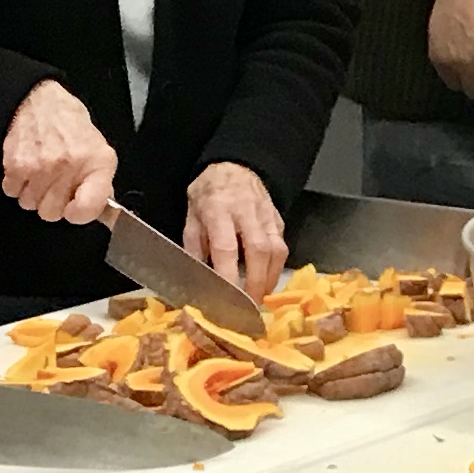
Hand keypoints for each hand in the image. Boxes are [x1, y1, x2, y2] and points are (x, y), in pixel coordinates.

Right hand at [0, 81, 117, 224]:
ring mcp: (41, 166)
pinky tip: (27, 168)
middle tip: (55, 183)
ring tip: (41, 172)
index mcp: (97, 163)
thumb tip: (97, 210)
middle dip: (52, 202)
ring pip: (30, 205)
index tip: (75, 208)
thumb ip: (99, 182)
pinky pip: (12, 193)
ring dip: (33, 193)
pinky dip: (17, 184)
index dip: (79, 214)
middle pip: (51, 213)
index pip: (87, 209)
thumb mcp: (99, 150)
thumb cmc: (71, 127)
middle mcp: (69, 165)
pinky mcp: (16, 165)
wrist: (40, 102)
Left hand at [185, 162, 289, 298]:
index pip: (226, 247)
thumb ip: (195, 246)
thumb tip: (198, 278)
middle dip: (256, 282)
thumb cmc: (207, 193)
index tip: (226, 299)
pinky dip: (277, 267)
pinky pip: (282, 245)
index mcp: (218, 209)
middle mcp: (246, 211)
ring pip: (276, 249)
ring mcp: (266, 214)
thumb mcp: (191, 216)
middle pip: (258, 250)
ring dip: (270, 277)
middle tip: (249, 306)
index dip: (228, 275)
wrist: (233, 166)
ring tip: (261, 297)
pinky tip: (268, 280)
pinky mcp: (278, 218)